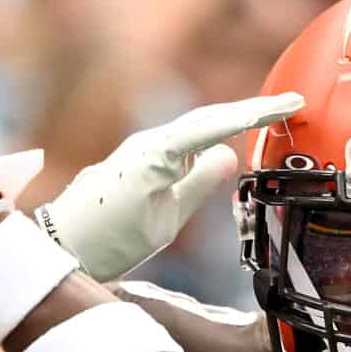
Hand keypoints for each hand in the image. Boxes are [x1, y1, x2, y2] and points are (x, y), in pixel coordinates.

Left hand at [34, 93, 302, 280]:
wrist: (59, 249)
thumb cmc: (108, 242)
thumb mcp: (164, 222)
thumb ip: (199, 185)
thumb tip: (229, 156)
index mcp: (156, 154)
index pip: (214, 124)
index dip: (256, 112)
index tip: (290, 102)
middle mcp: (145, 143)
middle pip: (206, 118)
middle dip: (249, 110)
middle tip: (291, 102)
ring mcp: (138, 150)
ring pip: (192, 130)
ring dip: (229, 121)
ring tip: (270, 116)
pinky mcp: (134, 162)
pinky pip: (177, 144)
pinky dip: (205, 139)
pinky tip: (224, 140)